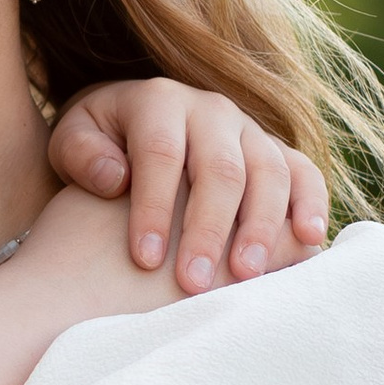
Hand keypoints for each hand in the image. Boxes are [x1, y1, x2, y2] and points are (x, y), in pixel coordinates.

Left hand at [45, 78, 328, 290]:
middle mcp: (210, 109)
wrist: (134, 130)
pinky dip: (312, 203)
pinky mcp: (277, 153)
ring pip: (268, 171)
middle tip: (193, 283)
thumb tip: (115, 178)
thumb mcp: (71, 143)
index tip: (144, 260)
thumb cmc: (98, 148)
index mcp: (157, 100)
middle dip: (208, 229)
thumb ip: (81, 155)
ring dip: (261, 226)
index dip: (154, 207)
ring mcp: (250, 130)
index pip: (160, 153)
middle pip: (219, 167)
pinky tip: (309, 242)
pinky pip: (303, 172)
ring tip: (245, 277)